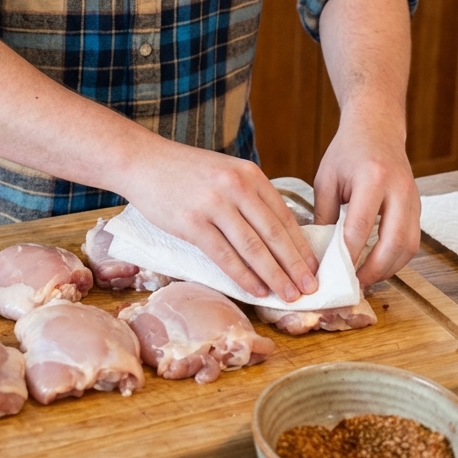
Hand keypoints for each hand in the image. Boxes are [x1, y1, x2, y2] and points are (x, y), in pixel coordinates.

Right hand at [123, 142, 319, 299]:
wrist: (143, 161)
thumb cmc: (186, 172)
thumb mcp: (226, 172)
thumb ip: (250, 196)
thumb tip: (277, 235)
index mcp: (249, 174)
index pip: (283, 216)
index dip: (301, 246)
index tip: (313, 268)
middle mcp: (235, 187)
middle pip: (274, 234)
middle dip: (295, 266)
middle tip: (310, 289)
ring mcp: (214, 204)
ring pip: (253, 248)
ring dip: (275, 276)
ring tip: (289, 296)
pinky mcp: (192, 223)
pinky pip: (224, 256)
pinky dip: (243, 276)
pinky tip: (257, 291)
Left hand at [313, 112, 420, 285]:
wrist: (377, 128)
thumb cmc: (347, 152)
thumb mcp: (326, 179)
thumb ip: (324, 215)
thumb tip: (320, 253)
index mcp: (372, 178)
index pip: (360, 226)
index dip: (348, 254)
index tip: (332, 274)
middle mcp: (399, 189)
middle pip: (394, 242)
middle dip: (374, 269)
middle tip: (354, 284)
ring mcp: (413, 198)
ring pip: (409, 246)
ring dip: (388, 268)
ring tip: (365, 279)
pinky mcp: (418, 206)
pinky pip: (412, 241)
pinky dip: (396, 258)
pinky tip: (377, 265)